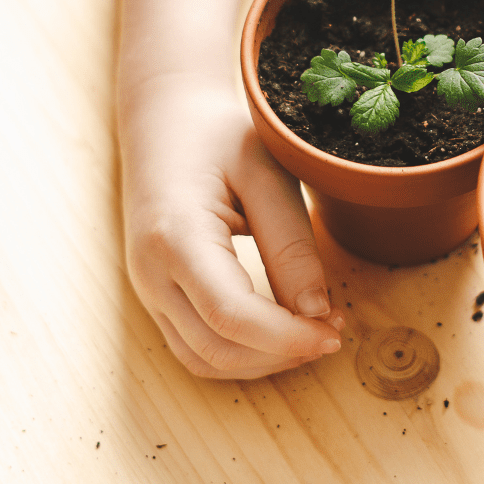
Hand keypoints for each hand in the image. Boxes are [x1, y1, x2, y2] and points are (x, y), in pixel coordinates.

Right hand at [121, 73, 344, 377]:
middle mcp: (150, 272)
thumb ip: (290, 244)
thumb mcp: (265, 174)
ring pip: (203, 359)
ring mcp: (147, 289)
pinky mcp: (157, 296)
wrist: (165, 122)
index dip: (288, 336)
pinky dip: (241, 354)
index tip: (336, 328)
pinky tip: (281, 334)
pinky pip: (196, 347)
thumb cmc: (217, 137)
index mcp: (174, 235)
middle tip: (334, 330)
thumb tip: (317, 313)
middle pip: (217, 349)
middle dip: (281, 353)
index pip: (231, 315)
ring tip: (312, 333)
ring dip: (262, 362)